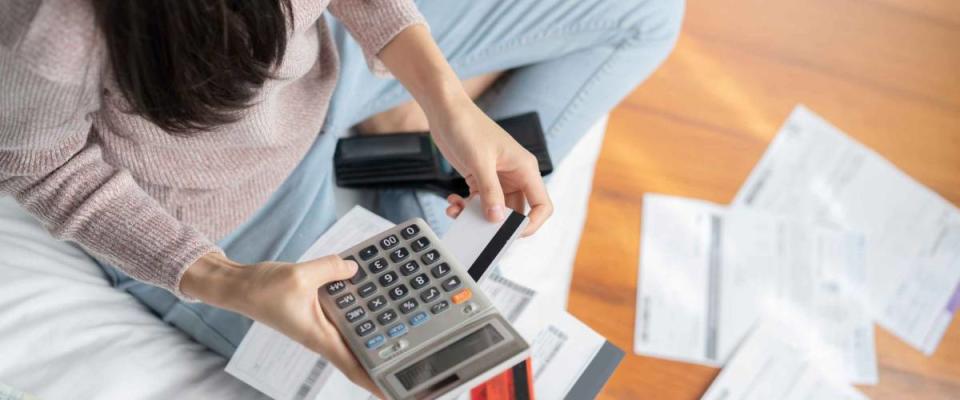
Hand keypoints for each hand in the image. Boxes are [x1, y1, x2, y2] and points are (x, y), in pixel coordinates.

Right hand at [181, 253, 382, 397]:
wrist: (240, 287)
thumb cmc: (264, 289)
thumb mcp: (300, 276)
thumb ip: (331, 269)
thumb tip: (355, 267)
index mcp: (320, 337)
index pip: (354, 368)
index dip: (376, 383)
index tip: (396, 395)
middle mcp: (322, 337)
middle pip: (359, 358)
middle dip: (383, 365)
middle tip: (412, 366)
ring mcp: (320, 327)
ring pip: (353, 338)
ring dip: (374, 339)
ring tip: (402, 337)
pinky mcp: (316, 314)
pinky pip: (344, 317)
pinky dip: (360, 313)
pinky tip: (373, 300)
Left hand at [428, 97, 552, 235]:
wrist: (446, 111)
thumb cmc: (468, 127)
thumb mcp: (479, 162)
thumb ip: (490, 192)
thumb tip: (496, 219)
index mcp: (525, 169)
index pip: (542, 205)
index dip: (532, 224)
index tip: (512, 234)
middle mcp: (515, 176)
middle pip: (516, 212)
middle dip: (498, 223)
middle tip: (480, 230)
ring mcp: (497, 178)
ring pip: (495, 210)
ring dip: (476, 216)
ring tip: (458, 211)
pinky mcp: (480, 179)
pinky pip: (479, 203)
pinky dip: (466, 207)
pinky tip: (453, 202)